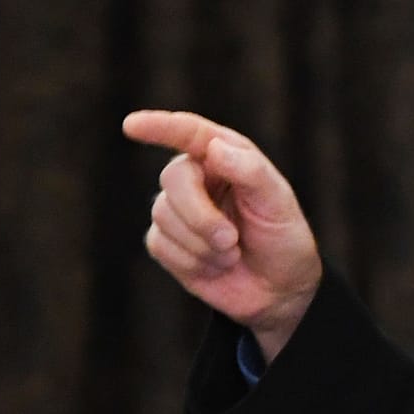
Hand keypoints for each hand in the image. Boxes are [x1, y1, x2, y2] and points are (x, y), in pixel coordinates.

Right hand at [123, 109, 321, 358]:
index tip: (131, 125)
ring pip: (163, 215)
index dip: (160, 126)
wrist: (278, 289)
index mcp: (225, 156)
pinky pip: (160, 245)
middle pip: (173, 179)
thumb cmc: (282, 237)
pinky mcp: (166, 242)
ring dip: (201, 244)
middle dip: (200, 215)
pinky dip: (191, 261)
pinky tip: (215, 266)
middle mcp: (197, 177)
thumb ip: (250, 170)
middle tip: (230, 240)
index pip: (189, 133)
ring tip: (232, 254)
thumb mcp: (278, 202)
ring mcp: (177, 210)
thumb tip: (214, 147)